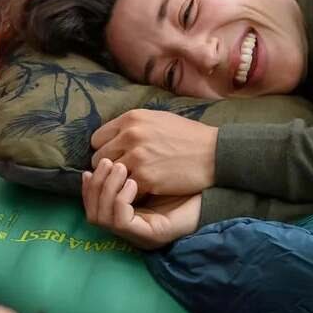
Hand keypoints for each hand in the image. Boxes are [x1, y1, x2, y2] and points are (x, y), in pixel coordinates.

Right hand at [81, 158, 201, 249]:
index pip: (92, 203)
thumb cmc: (188, 174)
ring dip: (105, 191)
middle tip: (105, 163)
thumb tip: (104, 149)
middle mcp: (128, 226)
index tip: (92, 166)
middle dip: (94, 187)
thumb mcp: (153, 167)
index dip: (88, 187)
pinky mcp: (149, 236)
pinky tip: (133, 183)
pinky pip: (120, 221)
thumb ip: (130, 164)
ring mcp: (137, 234)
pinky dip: (120, 201)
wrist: (217, 186)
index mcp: (126, 211)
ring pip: (100, 217)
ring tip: (119, 168)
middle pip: (91, 212)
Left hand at [90, 110, 217, 195]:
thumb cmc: (190, 136)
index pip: (98, 139)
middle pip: (99, 159)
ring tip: (133, 184)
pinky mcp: (145, 178)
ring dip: (119, 183)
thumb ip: (134, 126)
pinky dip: (133, 193)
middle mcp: (130, 135)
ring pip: (110, 177)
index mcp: (132, 118)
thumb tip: (115, 137)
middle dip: (110, 169)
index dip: (106, 151)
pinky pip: (125, 190)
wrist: (215, 153)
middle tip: (124, 175)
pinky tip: (146, 191)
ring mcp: (137, 157)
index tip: (117, 159)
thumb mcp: (159, 119)